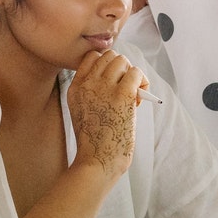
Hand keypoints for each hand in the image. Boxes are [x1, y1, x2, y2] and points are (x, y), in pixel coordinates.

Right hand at [67, 50, 146, 181]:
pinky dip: (142, 82)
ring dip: (132, 74)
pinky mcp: (122, 94)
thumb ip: (92, 93)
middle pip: (110, 56)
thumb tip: (119, 78)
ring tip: (133, 95)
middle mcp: (88, 84)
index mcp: (76, 88)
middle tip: (125, 90)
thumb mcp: (82, 112)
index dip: (106, 65)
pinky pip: (136, 72)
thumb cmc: (95, 143)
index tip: (112, 82)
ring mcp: (105, 88)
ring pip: (123, 61)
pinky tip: (140, 98)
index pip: (91, 57)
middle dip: (121, 68)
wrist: (97, 162)